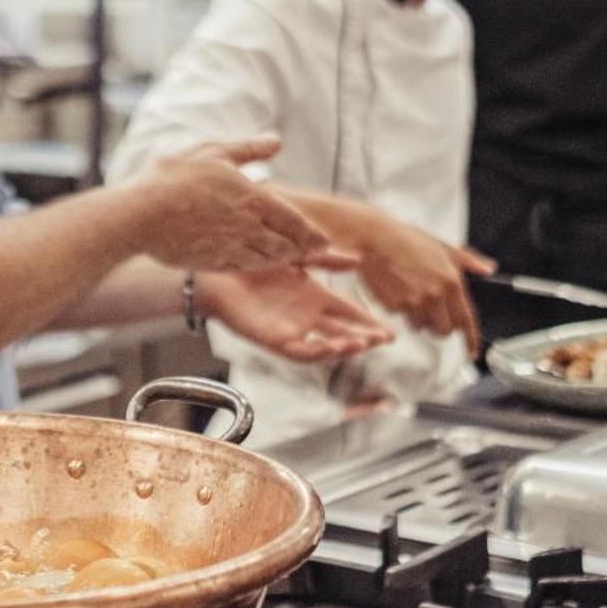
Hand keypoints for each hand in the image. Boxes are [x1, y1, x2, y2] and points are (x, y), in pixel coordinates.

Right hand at [130, 136, 331, 271]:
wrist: (140, 215)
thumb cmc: (173, 177)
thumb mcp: (213, 152)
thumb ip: (248, 149)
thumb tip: (276, 141)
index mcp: (252, 199)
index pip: (294, 221)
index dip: (312, 234)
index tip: (324, 242)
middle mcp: (247, 229)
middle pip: (286, 246)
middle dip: (302, 251)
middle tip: (317, 256)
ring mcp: (230, 249)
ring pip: (267, 261)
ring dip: (282, 261)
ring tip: (292, 261)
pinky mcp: (212, 263)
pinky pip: (242, 269)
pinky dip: (256, 269)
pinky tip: (256, 266)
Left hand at [197, 266, 393, 362]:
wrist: (217, 271)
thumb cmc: (252, 262)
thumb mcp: (296, 256)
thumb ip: (326, 259)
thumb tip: (358, 259)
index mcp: (314, 297)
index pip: (349, 313)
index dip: (369, 322)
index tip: (389, 331)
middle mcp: (306, 316)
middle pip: (343, 333)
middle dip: (365, 337)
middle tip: (383, 339)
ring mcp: (291, 329)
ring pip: (325, 345)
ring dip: (345, 347)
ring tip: (362, 343)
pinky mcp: (273, 338)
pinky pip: (299, 350)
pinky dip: (316, 351)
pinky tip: (331, 347)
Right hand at [352, 214, 489, 355]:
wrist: (374, 238)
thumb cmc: (406, 239)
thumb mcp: (443, 246)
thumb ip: (468, 261)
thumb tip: (488, 268)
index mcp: (450, 281)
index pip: (466, 320)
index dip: (471, 339)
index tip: (472, 350)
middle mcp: (433, 295)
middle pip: (444, 330)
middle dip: (441, 326)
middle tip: (434, 312)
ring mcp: (412, 302)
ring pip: (421, 327)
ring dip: (420, 318)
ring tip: (412, 295)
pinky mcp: (393, 306)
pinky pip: (401, 318)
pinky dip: (401, 310)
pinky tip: (398, 290)